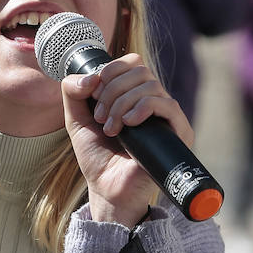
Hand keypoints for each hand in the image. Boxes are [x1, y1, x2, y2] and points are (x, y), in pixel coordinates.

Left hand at [60, 54, 194, 226]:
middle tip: (100, 117)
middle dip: (113, 91)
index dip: (111, 71)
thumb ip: (72, 92)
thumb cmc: (96, 157)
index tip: (93, 94)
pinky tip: (128, 124)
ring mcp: (167, 116)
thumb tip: (91, 76)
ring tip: (111, 128)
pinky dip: (144, 108)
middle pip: (140, 71)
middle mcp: (154, 101)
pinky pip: (167, 104)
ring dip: (122, 104)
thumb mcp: (76, 120)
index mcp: (134, 94)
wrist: (108, 189)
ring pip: (150, 86)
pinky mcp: (179, 132)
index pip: (132, 63)